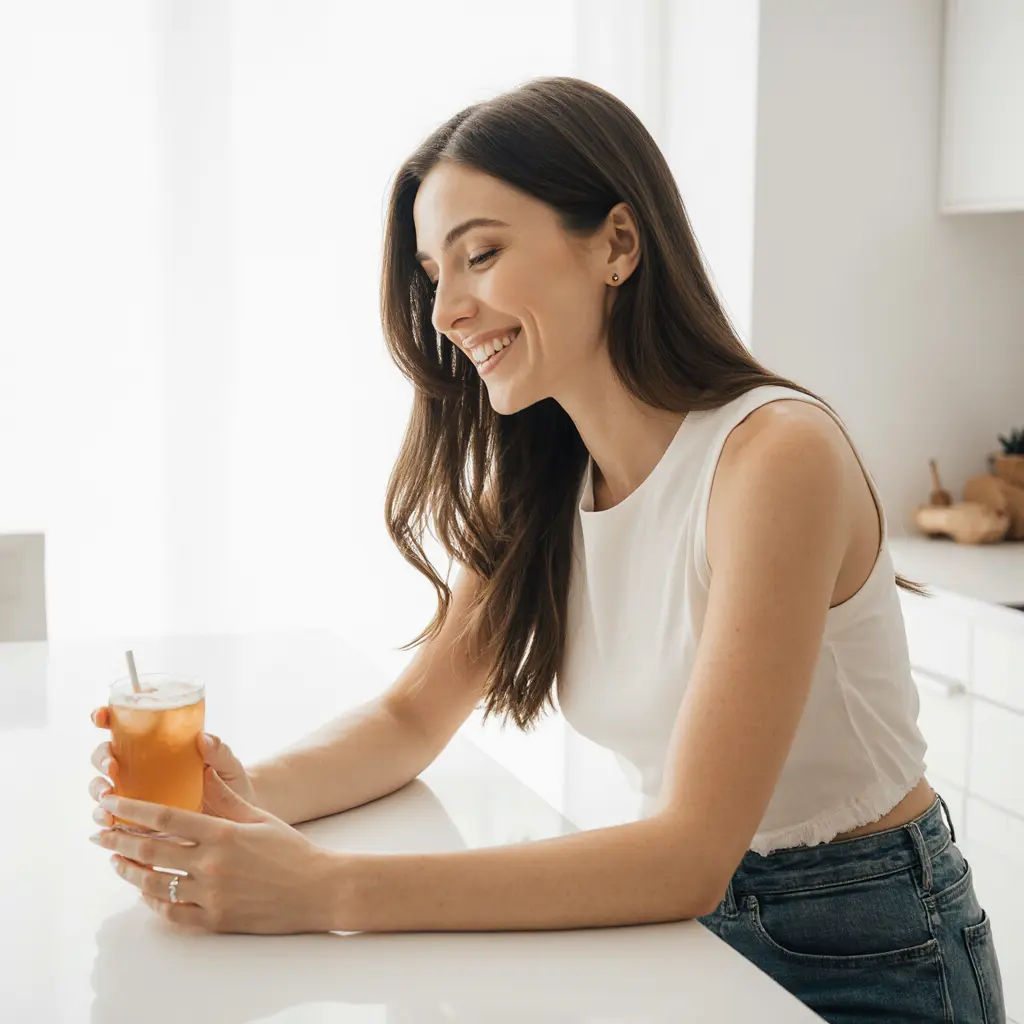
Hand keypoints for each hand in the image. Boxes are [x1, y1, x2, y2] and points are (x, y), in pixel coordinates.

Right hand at [88, 708, 257, 826]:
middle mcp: (140, 765)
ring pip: (102, 786)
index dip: (106, 717)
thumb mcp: (227, 764)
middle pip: (105, 755)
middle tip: (112, 766)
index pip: (123, 724)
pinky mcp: (136, 817)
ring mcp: (135, 791)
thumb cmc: (229, 781)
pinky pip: (112, 816)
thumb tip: (204, 738)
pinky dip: (104, 818)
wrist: (236, 816)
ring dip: (97, 790)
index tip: (101, 717)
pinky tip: (109, 824)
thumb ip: (218, 751)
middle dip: (101, 757)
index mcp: (157, 743)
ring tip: (106, 800)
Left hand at [90, 768, 350, 933]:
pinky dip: (154, 902)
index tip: (111, 803)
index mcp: (224, 833)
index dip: (132, 810)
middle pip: (152, 851)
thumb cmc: (291, 849)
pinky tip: (145, 892)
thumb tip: (201, 770)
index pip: (166, 818)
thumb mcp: (259, 817)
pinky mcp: (217, 921)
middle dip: (119, 839)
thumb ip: (225, 799)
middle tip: (99, 833)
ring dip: (130, 872)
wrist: (319, 888)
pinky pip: (173, 914)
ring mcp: (213, 895)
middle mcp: (213, 864)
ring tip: (116, 860)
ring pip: (155, 884)